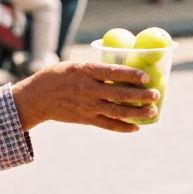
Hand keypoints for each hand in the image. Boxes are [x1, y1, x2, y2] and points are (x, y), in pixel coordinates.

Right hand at [11, 61, 159, 132]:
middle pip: (119, 94)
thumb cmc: (56, 77)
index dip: (131, 75)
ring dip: (137, 112)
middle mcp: (88, 90)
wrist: (37, 98)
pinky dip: (123, 127)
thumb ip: (94, 69)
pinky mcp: (86, 119)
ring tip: (152, 111)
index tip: (146, 76)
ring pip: (117, 111)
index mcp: (84, 72)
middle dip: (140, 95)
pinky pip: (107, 125)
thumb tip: (119, 67)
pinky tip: (136, 127)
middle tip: (156, 94)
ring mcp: (87, 106)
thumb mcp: (74, 66)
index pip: (112, 73)